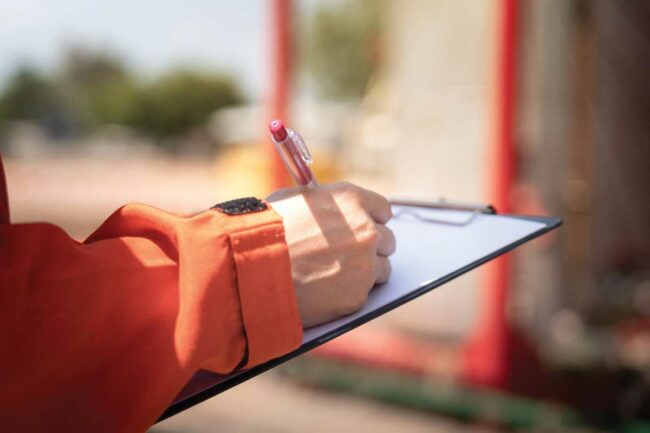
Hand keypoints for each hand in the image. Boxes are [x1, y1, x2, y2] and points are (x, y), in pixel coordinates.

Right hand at [267, 182, 395, 327]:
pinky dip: (350, 293)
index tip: (366, 228)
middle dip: (372, 247)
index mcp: (351, 200)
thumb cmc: (264, 232)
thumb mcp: (293, 202)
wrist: (252, 270)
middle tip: (352, 255)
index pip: (382, 209)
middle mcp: (366, 230)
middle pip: (387, 240)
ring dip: (366, 272)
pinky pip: (365, 294)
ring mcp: (366, 264)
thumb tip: (329, 210)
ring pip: (383, 269)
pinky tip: (328, 291)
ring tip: (338, 276)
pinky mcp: (358, 295)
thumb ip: (322, 205)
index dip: (372, 220)